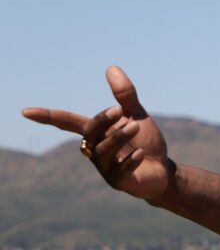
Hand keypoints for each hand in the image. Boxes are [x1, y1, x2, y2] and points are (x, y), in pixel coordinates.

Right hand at [23, 67, 173, 201]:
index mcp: (95, 133)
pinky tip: (142, 153)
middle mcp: (94, 150)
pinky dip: (130, 160)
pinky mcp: (118, 182)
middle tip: (120, 110)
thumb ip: (125, 95)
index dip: (47, 117)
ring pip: (103, 150)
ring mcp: (104, 168)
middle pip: (88, 132)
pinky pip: (118, 170)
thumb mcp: (136, 116)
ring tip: (136, 127)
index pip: (66, 122)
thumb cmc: (146, 142)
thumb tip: (112, 67)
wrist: (163, 171)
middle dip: (102, 120)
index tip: (26, 112)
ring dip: (119, 137)